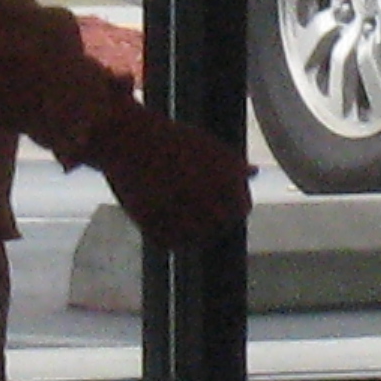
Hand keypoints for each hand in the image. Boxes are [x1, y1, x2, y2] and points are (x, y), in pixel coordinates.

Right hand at [94, 105, 253, 249]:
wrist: (126, 138)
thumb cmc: (168, 139)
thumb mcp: (207, 144)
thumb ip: (233, 163)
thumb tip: (254, 172)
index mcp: (227, 178)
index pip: (242, 207)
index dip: (231, 205)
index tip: (215, 198)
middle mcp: (210, 197)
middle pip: (223, 224)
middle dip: (214, 218)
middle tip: (190, 202)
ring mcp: (184, 214)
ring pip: (199, 238)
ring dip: (192, 228)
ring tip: (173, 204)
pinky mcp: (157, 227)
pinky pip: (173, 242)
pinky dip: (169, 234)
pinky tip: (160, 212)